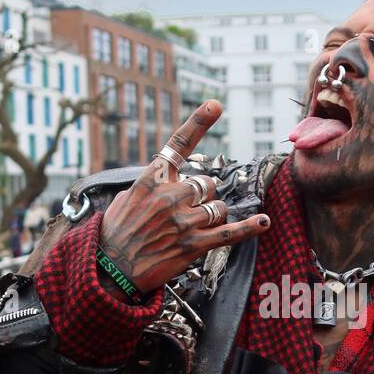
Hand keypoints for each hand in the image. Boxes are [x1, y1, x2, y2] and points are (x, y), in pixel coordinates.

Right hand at [98, 100, 270, 295]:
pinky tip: (263, 222)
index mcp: (151, 180)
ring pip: (218, 207)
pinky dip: (249, 228)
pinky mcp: (192, 245)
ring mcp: (182, 221)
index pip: (178, 145)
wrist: (109, 269)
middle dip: (203, 196)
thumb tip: (171, 178)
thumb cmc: (116, 233)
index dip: (199, 122)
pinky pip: (229, 233)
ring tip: (193, 228)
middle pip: (207, 183)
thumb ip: (152, 184)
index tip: (215, 104)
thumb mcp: (126, 197)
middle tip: (186, 212)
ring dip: (213, 215)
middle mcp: (169, 196)